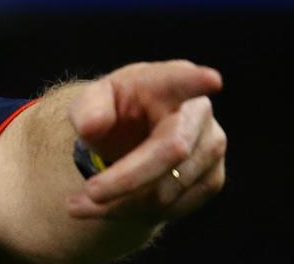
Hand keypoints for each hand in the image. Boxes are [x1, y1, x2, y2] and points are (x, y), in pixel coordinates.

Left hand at [65, 60, 226, 221]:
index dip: (196, 81)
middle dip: (128, 177)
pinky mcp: (211, 180)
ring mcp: (211, 148)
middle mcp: (198, 112)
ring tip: (81, 203)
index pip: (182, 80)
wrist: (131, 137)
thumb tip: (93, 126)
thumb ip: (88, 109)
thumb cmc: (114, 110)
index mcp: (165, 82)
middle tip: (90, 192)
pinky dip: (131, 214)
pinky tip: (106, 208)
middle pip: (171, 150)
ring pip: (167, 188)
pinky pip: (172, 207)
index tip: (212, 80)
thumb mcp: (91, 103)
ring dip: (120, 203)